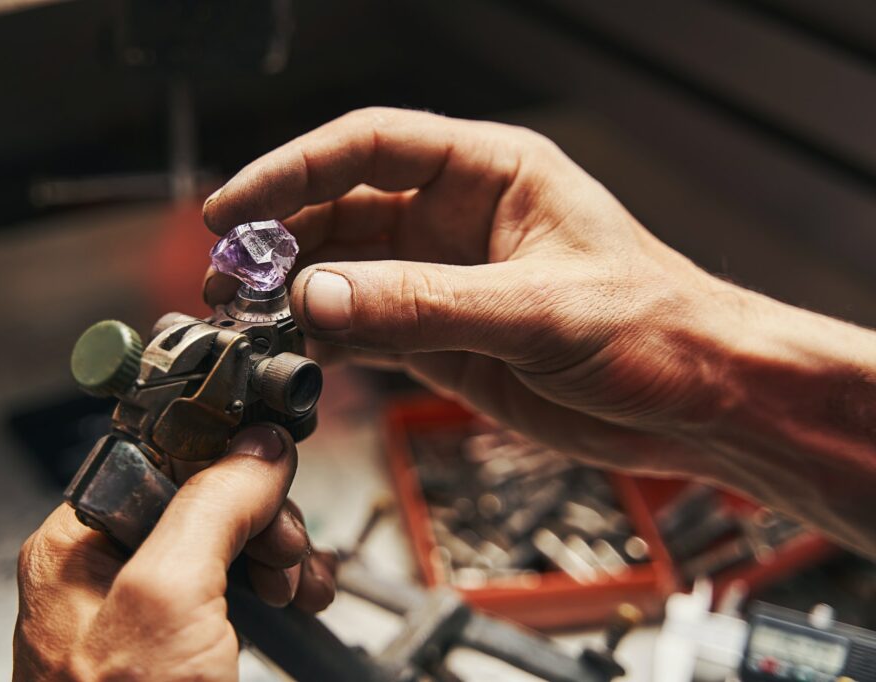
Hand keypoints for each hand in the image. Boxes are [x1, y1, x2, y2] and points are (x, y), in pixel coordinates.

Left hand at [13, 425, 335, 680]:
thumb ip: (212, 504)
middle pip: (201, 493)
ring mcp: (147, 609)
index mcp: (77, 544)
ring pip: (227, 537)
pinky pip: (235, 583)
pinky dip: (276, 581)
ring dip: (279, 547)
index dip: (221, 454)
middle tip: (287, 544)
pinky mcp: (182, 640)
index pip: (158, 452)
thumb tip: (258, 447)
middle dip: (261, 512)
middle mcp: (107, 570)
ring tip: (300, 579)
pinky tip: (296, 596)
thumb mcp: (170, 598)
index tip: (272, 461)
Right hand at [202, 108, 734, 480]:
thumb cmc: (654, 328)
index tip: (235, 206)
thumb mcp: (540, 310)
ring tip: (243, 319)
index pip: (369, 146)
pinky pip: (366, 327)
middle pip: (342, 210)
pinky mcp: (443, 336)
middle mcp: (457, 218)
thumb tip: (320, 295)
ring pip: (346, 272)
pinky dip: (326, 339)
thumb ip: (427, 303)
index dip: (293, 170)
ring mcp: (445, 278)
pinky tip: (293, 352)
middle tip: (227, 278)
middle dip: (280, 241)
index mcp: (490, 173)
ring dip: (293, 294)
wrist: (696, 399)